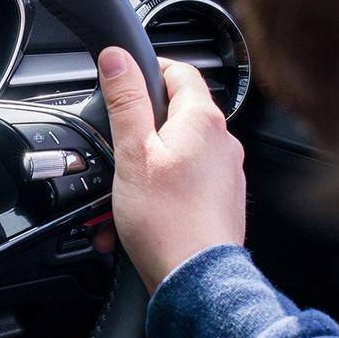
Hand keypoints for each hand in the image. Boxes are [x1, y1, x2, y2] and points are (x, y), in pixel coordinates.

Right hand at [94, 48, 245, 293]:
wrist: (195, 280)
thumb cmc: (166, 221)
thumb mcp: (132, 152)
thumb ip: (126, 101)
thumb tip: (118, 58)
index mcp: (203, 121)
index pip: (180, 71)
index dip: (149, 70)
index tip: (123, 81)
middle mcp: (223, 143)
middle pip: (174, 117)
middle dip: (138, 134)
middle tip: (113, 152)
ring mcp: (225, 175)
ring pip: (176, 156)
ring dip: (142, 172)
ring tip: (117, 199)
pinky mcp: (221, 203)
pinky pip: (184, 186)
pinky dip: (157, 196)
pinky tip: (135, 219)